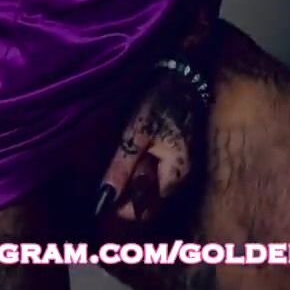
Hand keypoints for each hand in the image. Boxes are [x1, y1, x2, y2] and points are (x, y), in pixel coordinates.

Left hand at [94, 67, 206, 224]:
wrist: (184, 78)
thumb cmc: (161, 103)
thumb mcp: (136, 133)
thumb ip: (121, 167)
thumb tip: (104, 198)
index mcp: (175, 176)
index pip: (146, 210)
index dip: (122, 207)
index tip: (104, 195)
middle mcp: (184, 179)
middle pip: (151, 202)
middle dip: (128, 194)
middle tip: (108, 178)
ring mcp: (185, 169)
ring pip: (154, 189)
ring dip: (135, 182)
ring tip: (120, 164)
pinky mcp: (182, 158)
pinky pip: (160, 175)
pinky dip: (145, 170)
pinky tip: (134, 157)